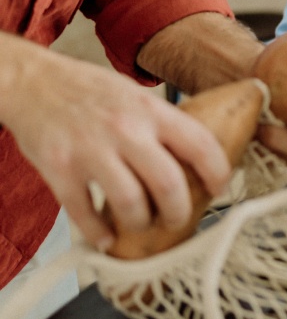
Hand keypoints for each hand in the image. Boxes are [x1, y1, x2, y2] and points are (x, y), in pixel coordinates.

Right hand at [0, 46, 228, 252]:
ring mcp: (91, 151)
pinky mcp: (59, 169)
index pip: (200, 144)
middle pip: (168, 183)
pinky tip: (107, 237)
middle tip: (177, 219)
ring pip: (129, 203)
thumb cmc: (91, 91)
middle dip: (179, 212)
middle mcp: (126, 129)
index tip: (220, 188)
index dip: (218, 172)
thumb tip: (197, 157)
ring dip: (140, 223)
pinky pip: (84, 213)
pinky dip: (98, 233)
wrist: (35, 82)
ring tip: (141, 225)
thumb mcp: (137, 96)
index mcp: (151, 110)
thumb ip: (163, 125)